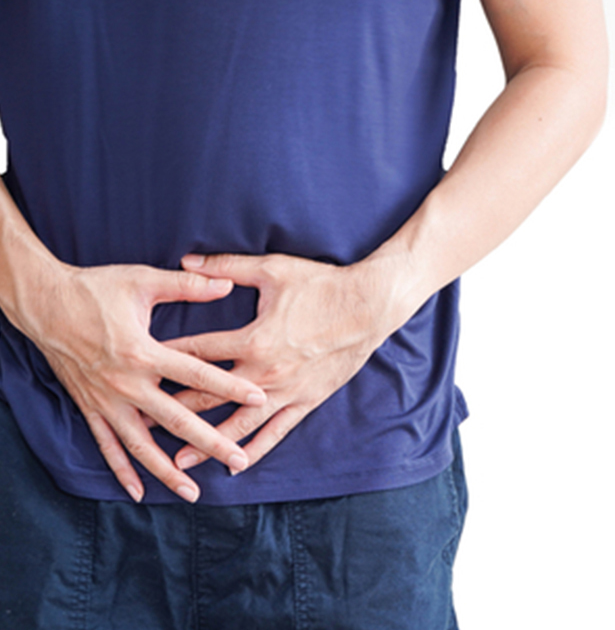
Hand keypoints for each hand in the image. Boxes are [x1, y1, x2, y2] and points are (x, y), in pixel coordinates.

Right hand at [25, 263, 266, 502]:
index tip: (259, 398)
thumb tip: (227, 283)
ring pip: (141, 445)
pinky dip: (122, 471)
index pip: (197, 374)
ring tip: (193, 492)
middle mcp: (125, 383)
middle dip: (210, 442)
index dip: (230, 386)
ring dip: (167, 471)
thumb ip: (188, 285)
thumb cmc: (96, 288)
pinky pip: (107, 446)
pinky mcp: (89, 408)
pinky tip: (139, 492)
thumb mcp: (143, 280)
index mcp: (143, 352)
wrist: (42, 303)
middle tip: (238, 459)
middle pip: (176, 419)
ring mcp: (105, 400)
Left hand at [164, 252, 402, 472]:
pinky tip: (236, 464)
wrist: (370, 306)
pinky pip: (277, 432)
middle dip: (172, 412)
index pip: (197, 354)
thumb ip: (227, 267)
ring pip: (240, 424)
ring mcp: (287, 391)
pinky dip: (255, 449)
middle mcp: (265, 373)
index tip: (135, 372)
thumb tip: (186, 260)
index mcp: (253, 340)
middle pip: (209, 397)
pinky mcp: (307, 401)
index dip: (164, 362)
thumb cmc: (322, 284)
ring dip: (208, 443)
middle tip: (141, 427)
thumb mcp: (273, 269)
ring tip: (179, 461)